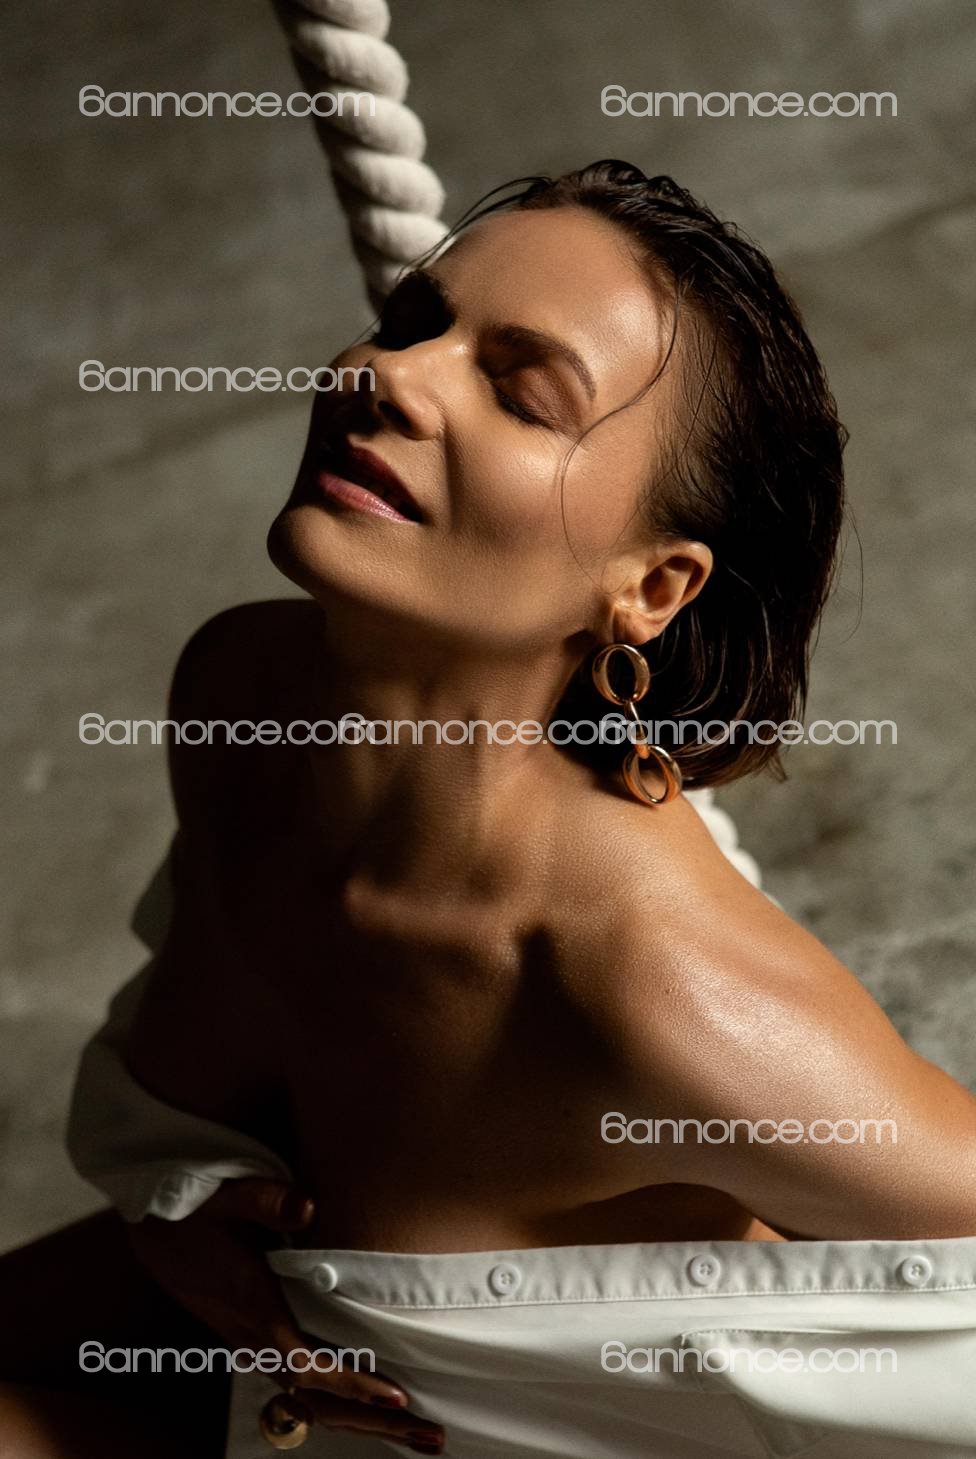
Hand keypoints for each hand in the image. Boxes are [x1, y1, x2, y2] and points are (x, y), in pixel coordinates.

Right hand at [127, 1179, 444, 1453]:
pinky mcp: (255, 1342)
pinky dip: (338, 1405)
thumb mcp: (227, 1196)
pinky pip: (300, 1388)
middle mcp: (254, 1337)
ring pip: (309, 1403)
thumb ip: (266, 1199)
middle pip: (316, 1402)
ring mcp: (253, 1346)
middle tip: (430, 1436)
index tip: (394, 1395)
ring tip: (415, 1434)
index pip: (306, 1364)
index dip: (350, 1383)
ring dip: (361, 1420)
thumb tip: (306, 1206)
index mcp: (253, 1308)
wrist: (153, 1233)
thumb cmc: (196, 1212)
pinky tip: (370, 1411)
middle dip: (371, 1422)